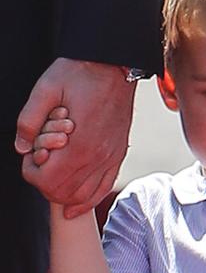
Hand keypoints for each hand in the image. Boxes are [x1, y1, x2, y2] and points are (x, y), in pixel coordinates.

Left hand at [16, 58, 136, 217]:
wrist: (115, 67)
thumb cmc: (81, 75)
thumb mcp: (46, 88)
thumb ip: (29, 120)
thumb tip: (21, 147)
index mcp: (78, 143)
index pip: (48, 181)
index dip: (31, 173)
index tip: (31, 156)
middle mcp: (97, 156)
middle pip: (64, 193)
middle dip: (44, 184)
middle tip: (40, 164)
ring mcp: (111, 157)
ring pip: (83, 196)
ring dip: (63, 193)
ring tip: (55, 177)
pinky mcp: (118, 154)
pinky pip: (104, 187)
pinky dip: (88, 200)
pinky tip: (76, 205)